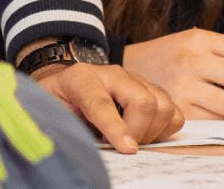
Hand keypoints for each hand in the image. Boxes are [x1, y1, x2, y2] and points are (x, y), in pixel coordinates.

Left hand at [29, 62, 182, 152]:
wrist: (66, 85)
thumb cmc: (58, 102)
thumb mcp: (50, 112)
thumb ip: (64, 125)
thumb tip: (80, 149)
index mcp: (81, 79)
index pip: (101, 103)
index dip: (115, 128)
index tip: (127, 150)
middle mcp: (112, 74)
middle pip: (143, 101)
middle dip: (138, 133)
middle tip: (122, 147)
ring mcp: (135, 80)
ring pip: (163, 105)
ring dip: (152, 132)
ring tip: (131, 140)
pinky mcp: (150, 89)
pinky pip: (173, 112)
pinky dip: (164, 129)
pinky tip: (144, 134)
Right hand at [119, 28, 223, 119]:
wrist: (125, 70)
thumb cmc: (165, 58)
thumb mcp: (189, 41)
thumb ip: (220, 52)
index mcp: (199, 39)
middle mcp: (193, 60)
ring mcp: (184, 85)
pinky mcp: (178, 109)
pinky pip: (214, 121)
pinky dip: (217, 120)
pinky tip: (209, 112)